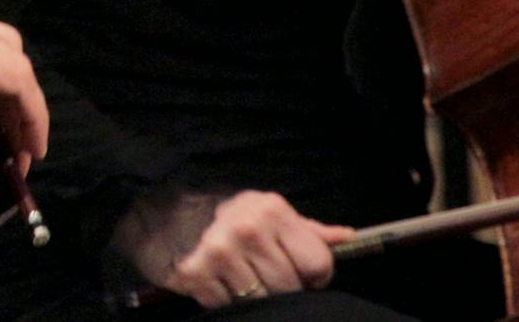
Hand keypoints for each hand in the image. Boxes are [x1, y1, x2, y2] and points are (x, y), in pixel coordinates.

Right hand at [113, 188, 350, 307]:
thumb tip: (349, 237)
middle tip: (264, 275)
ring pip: (263, 302)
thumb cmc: (232, 219)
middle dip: (283, 289)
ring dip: (256, 299)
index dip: (312, 275)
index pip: (319, 264)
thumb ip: (309, 232)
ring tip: (244, 280)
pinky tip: (222, 285)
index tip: (296, 269)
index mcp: (272, 210)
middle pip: (291, 287)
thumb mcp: (271, 214)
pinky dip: (227, 303)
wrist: (169, 216)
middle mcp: (247, 229)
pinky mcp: (195, 274)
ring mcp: (219, 253)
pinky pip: (229, 308)